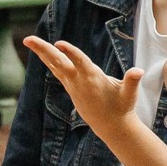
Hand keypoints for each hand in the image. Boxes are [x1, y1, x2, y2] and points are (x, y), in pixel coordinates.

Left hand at [20, 36, 143, 139]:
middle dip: (44, 50)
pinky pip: (57, 70)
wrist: (111, 126)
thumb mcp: (130, 94)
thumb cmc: (122, 107)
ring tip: (28, 40)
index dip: (70, 52)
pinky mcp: (71, 87)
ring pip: (54, 65)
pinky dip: (48, 60)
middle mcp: (79, 81)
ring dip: (41, 52)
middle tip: (28, 39)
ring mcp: (72, 85)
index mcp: (93, 79)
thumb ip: (132, 81)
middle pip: (58, 62)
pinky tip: (41, 52)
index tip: (59, 43)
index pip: (80, 62)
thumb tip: (138, 71)